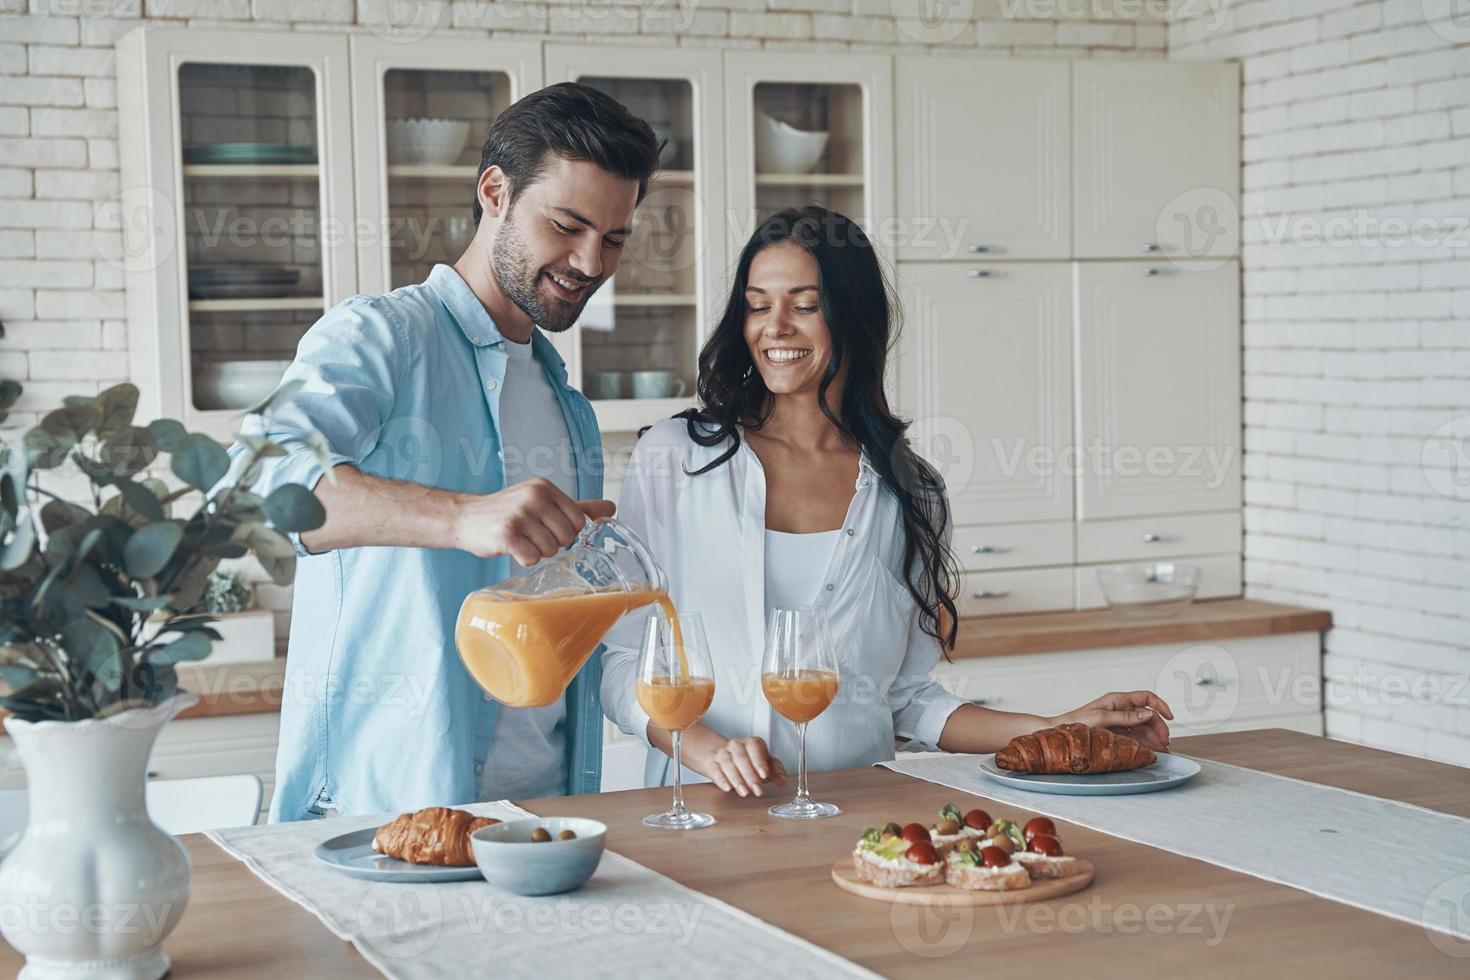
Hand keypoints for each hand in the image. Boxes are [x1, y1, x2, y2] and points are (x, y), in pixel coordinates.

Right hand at [451, 477, 614, 564]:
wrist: (465, 517)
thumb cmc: (507, 512)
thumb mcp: (542, 503)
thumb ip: (578, 507)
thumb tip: (612, 508)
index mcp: (545, 488)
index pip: (578, 521)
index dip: (567, 532)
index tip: (547, 529)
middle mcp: (534, 497)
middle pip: (566, 537)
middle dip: (551, 543)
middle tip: (530, 535)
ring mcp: (520, 515)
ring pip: (550, 550)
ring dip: (536, 551)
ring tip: (520, 540)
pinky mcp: (507, 534)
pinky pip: (532, 558)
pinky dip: (524, 559)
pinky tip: (512, 548)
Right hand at [680, 728, 787, 797]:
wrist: (726, 758)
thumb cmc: (750, 761)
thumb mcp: (765, 763)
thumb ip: (775, 771)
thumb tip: (782, 780)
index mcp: (752, 742)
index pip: (755, 748)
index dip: (759, 762)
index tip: (764, 775)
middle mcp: (736, 745)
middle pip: (742, 758)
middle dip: (750, 776)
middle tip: (757, 790)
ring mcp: (723, 753)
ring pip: (728, 764)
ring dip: (737, 780)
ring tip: (744, 792)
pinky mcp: (713, 764)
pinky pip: (716, 770)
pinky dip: (721, 780)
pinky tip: (728, 788)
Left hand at [1051, 691, 1173, 752]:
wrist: (1059, 733)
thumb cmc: (1076, 722)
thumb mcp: (1102, 718)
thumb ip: (1125, 716)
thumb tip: (1147, 714)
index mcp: (1117, 700)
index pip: (1146, 697)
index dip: (1160, 705)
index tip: (1171, 717)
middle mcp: (1120, 709)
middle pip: (1147, 716)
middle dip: (1159, 728)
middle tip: (1166, 743)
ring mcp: (1119, 721)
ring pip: (1143, 728)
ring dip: (1154, 738)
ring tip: (1162, 750)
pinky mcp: (1116, 733)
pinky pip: (1134, 736)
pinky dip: (1144, 743)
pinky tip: (1150, 751)